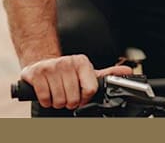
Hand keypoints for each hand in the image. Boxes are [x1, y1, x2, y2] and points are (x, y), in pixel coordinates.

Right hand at [20, 54, 134, 108]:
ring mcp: (51, 67)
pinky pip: (45, 98)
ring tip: (56, 92)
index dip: (85, 98)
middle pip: (73, 98)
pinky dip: (46, 101)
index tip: (80, 96)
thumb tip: (128, 72)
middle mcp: (67, 62)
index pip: (90, 89)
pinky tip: (47, 92)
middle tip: (66, 94)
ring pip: (59, 100)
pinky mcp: (36, 74)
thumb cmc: (67, 72)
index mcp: (81, 62)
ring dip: (57, 102)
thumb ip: (107, 73)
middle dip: (69, 102)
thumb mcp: (87, 72)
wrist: (41, 63)